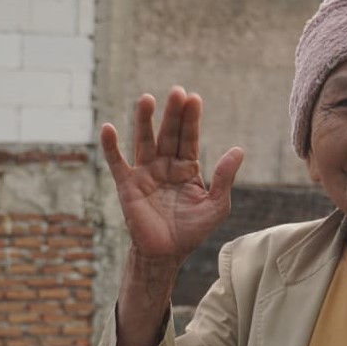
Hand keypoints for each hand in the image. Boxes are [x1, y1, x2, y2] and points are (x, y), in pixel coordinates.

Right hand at [101, 88, 243, 264]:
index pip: (190, 138)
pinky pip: (117, 162)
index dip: (191, 120)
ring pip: (144, 141)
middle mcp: (165, 165)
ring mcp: (145, 173)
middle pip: (169, 134)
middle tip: (177, 92)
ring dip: (144, 120)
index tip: (194, 99)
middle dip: (173, 114)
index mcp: (187, 168)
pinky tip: (108, 128)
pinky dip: (111, 146)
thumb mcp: (216, 205)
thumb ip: (225, 178)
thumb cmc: (192, 230)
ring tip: (147, 99)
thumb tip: (238, 150)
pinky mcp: (128, 185)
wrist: (167, 253)